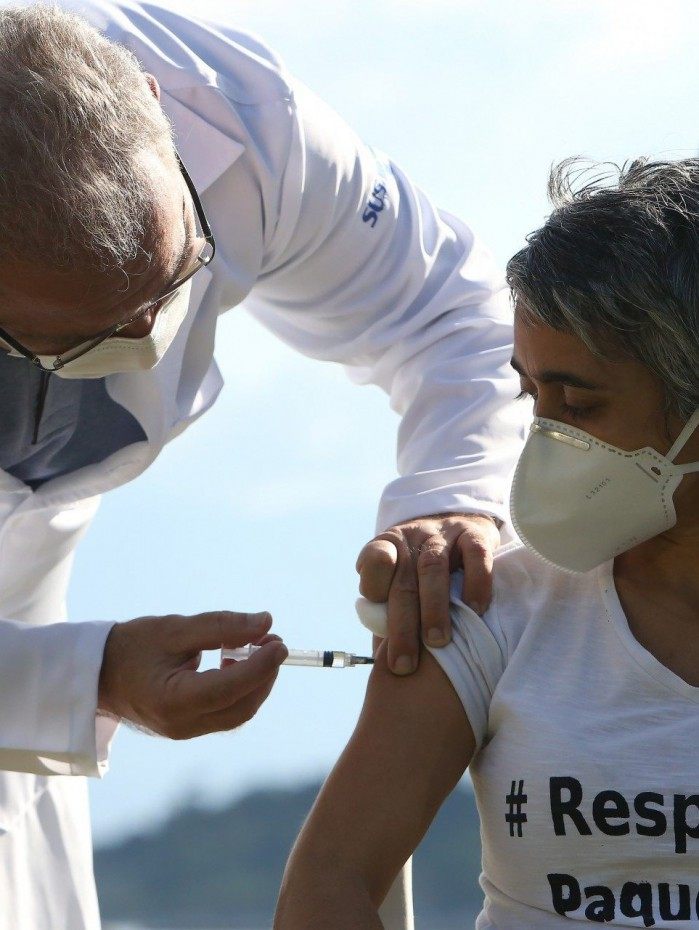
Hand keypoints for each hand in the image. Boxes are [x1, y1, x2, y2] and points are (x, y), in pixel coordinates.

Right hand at [98, 611, 287, 737]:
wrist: (99, 674)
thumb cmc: (133, 646)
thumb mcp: (175, 629)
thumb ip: (221, 626)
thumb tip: (267, 622)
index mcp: (172, 701)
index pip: (228, 688)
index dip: (260, 667)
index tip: (279, 642)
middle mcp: (181, 724)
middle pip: (241, 706)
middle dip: (264, 674)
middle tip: (273, 640)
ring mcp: (186, 731)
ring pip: (238, 713)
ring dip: (256, 681)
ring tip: (256, 647)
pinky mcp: (190, 727)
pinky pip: (228, 713)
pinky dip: (242, 689)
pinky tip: (236, 662)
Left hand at [356, 513, 499, 674]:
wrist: (460, 520)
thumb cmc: (424, 569)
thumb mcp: (400, 578)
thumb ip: (387, 609)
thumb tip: (381, 656)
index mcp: (389, 547)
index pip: (375, 560)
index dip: (374, 587)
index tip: (378, 618)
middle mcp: (413, 539)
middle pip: (403, 582)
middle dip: (402, 626)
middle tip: (404, 665)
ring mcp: (443, 534)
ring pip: (433, 567)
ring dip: (434, 607)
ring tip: (436, 641)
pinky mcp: (475, 533)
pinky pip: (475, 555)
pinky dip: (475, 583)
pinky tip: (476, 609)